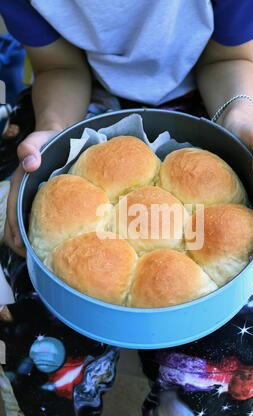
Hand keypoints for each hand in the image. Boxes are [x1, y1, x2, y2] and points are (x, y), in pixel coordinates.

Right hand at [3, 130, 58, 255]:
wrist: (56, 136)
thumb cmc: (47, 140)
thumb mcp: (39, 139)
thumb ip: (30, 148)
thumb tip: (30, 164)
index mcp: (18, 185)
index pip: (13, 213)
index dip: (15, 231)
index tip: (23, 247)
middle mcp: (22, 195)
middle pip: (15, 225)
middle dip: (20, 244)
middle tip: (34, 260)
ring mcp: (31, 199)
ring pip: (24, 225)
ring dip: (28, 242)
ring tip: (41, 258)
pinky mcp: (41, 201)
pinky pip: (36, 220)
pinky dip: (39, 233)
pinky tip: (51, 243)